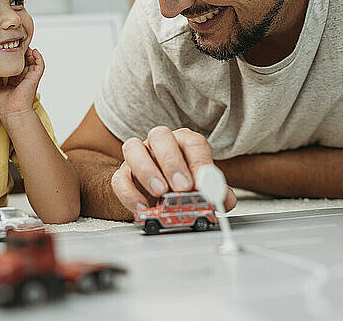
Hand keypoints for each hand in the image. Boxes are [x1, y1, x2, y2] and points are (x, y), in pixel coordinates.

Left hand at [0, 47, 44, 123]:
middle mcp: (23, 80)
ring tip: (25, 45)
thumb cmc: (4, 106)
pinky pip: (39, 66)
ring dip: (30, 53)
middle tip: (16, 44)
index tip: (8, 50)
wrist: (12, 112)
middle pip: (24, 63)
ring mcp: (29, 79)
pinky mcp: (35, 78)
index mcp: (15, 83)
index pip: (15, 67)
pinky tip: (34, 50)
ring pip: (33, 62)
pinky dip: (39, 57)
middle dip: (21, 53)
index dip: (13, 59)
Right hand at [111, 126, 236, 214]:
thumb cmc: (185, 187)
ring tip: (160, 192)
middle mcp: (159, 144)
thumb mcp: (204, 190)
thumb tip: (224, 198)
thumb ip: (216, 193)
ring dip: (147, 170)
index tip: (203, 183)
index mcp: (183, 142)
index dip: (199, 162)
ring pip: (133, 148)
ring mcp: (138, 156)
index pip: (192, 143)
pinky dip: (129, 193)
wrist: (163, 197)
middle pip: (160, 136)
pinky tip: (143, 207)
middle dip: (171, 161)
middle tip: (182, 186)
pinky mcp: (123, 174)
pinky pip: (119, 178)